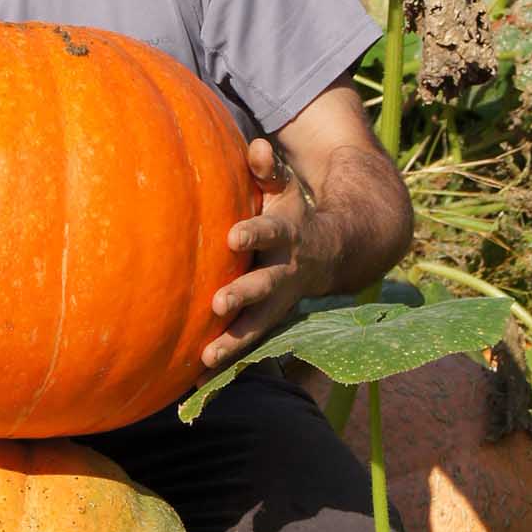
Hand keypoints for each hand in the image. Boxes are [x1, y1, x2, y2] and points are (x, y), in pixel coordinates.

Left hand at [201, 139, 328, 372]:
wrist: (334, 253)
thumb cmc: (294, 215)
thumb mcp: (286, 189)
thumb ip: (270, 170)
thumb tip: (256, 148)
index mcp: (287, 238)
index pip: (270, 233)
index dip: (254, 234)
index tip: (232, 236)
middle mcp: (284, 275)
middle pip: (264, 287)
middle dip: (244, 295)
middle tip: (219, 303)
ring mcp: (277, 304)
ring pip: (256, 327)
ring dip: (233, 343)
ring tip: (207, 359)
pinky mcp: (267, 324)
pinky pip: (247, 347)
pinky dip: (226, 366)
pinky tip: (197, 384)